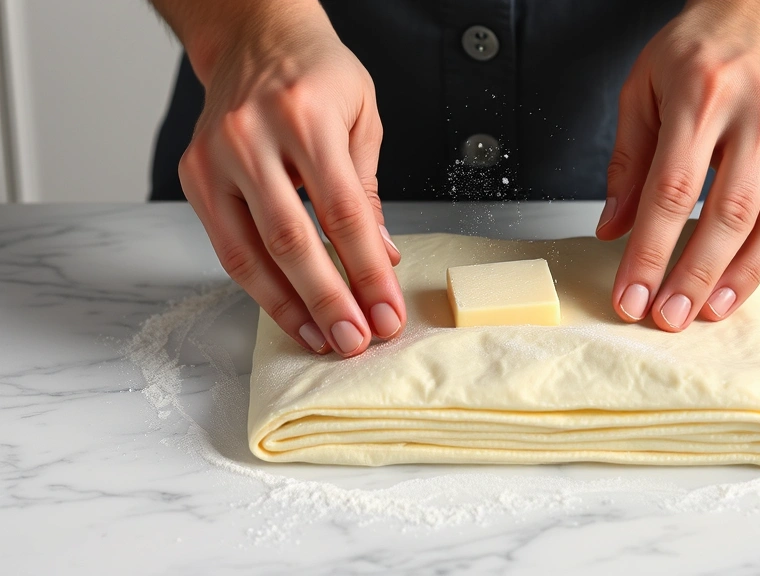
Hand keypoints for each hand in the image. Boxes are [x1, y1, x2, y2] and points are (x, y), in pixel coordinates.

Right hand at [172, 1, 403, 356]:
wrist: (256, 37)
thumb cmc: (317, 75)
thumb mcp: (362, 118)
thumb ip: (368, 191)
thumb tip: (380, 258)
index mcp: (304, 117)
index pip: (342, 212)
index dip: (366, 272)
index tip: (386, 312)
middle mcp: (251, 137)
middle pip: (291, 239)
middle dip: (328, 300)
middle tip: (354, 341)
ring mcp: (214, 157)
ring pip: (249, 253)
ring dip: (288, 306)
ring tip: (321, 339)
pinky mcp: (193, 175)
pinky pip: (227, 246)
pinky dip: (259, 286)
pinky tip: (288, 310)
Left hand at [598, 0, 759, 330]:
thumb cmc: (697, 49)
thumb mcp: (643, 88)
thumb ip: (627, 161)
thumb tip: (612, 228)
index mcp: (703, 94)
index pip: (672, 190)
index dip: (650, 251)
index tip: (629, 294)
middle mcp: (756, 115)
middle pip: (726, 214)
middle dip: (691, 276)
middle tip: (665, 318)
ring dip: (734, 279)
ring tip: (702, 314)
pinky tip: (734, 287)